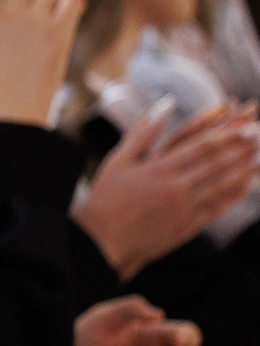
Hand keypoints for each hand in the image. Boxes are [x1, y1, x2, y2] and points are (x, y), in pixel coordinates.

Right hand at [0, 0, 83, 125]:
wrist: (9, 112)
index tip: (13, 13)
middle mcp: (8, 10)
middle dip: (30, 2)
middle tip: (31, 27)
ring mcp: (34, 19)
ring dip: (49, 7)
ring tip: (47, 29)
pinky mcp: (58, 32)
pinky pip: (73, 0)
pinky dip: (71, 7)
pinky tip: (65, 23)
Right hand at [72, 102, 259, 277]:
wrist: (101, 242)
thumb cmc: (105, 197)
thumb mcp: (118, 160)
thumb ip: (143, 132)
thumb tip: (165, 104)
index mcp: (158, 168)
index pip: (201, 146)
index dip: (228, 134)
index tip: (248, 124)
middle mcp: (175, 187)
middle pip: (217, 163)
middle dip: (243, 148)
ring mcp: (184, 208)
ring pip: (223, 185)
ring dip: (246, 170)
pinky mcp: (187, 226)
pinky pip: (218, 208)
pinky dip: (234, 196)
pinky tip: (247, 186)